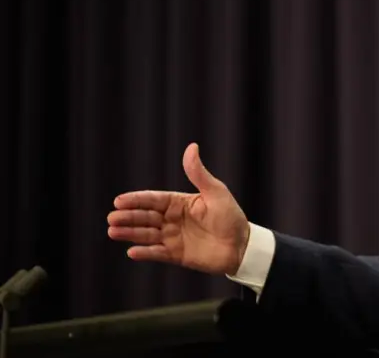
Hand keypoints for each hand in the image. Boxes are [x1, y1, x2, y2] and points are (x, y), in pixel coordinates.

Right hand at [107, 143, 250, 275]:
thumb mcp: (215, 192)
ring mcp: (174, 237)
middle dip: (128, 217)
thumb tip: (191, 147)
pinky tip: (131, 252)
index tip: (119, 200)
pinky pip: (157, 253)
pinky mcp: (177, 255)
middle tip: (111, 218)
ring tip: (113, 231)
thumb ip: (199, 173)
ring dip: (130, 233)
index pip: (154, 200)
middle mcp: (173, 220)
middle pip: (146, 217)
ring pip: (147, 234)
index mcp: (180, 203)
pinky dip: (145, 253)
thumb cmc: (231, 216)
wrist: (242, 246)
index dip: (136, 200)